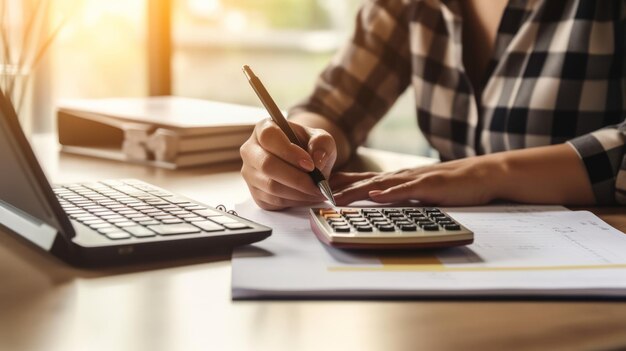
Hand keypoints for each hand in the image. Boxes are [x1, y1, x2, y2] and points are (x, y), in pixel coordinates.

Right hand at [240, 118, 337, 209]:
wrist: (305, 163)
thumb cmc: (309, 147)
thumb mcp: (321, 139)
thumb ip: (322, 143)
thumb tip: (317, 160)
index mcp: (263, 129)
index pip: (268, 137)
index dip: (289, 151)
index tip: (310, 164)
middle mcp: (251, 151)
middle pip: (267, 165)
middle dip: (296, 178)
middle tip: (318, 184)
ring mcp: (250, 174)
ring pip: (271, 186)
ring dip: (298, 192)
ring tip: (317, 191)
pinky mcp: (256, 194)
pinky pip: (274, 201)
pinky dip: (295, 201)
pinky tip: (308, 197)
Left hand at [331, 144, 595, 205]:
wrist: (484, 175)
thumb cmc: (452, 184)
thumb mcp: (420, 191)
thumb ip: (400, 196)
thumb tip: (378, 203)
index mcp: (398, 179)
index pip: (363, 180)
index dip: (339, 184)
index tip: (316, 189)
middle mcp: (402, 176)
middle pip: (364, 181)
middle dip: (338, 188)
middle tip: (314, 194)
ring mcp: (415, 179)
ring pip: (380, 184)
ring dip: (356, 190)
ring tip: (334, 197)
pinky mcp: (431, 185)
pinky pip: (407, 190)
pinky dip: (390, 193)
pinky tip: (375, 195)